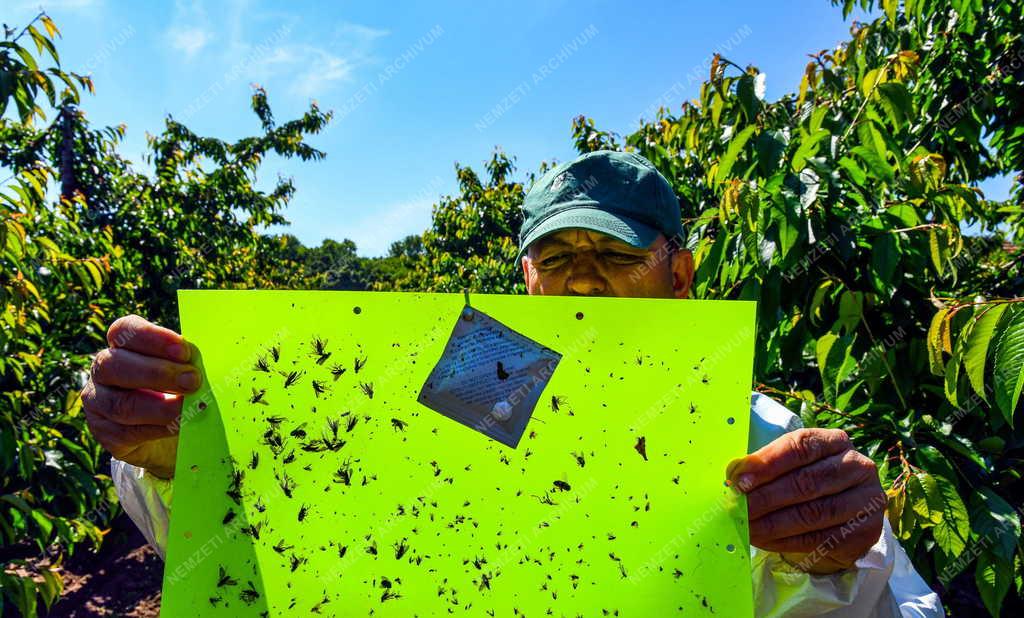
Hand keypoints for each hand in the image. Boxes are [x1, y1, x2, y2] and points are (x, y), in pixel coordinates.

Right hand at [81, 315, 200, 478]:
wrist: (172, 434)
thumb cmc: (181, 390)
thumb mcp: (186, 372)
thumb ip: (187, 364)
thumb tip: (198, 364)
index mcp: (123, 345)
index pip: (125, 331)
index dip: (152, 338)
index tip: (184, 351)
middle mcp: (104, 370)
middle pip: (115, 365)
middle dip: (157, 373)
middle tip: (193, 381)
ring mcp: (99, 402)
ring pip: (120, 403)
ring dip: (159, 407)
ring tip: (188, 409)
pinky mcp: (105, 433)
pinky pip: (126, 431)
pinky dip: (157, 429)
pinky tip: (178, 427)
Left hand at [727, 428, 886, 573]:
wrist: (842, 517)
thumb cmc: (806, 481)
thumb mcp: (789, 465)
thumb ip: (765, 466)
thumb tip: (734, 474)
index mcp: (835, 441)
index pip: (800, 446)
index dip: (767, 462)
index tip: (739, 479)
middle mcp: (857, 466)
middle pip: (806, 481)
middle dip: (766, 496)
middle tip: (738, 507)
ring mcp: (866, 500)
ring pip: (813, 513)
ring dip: (772, 523)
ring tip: (746, 526)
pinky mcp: (865, 532)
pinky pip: (819, 538)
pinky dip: (785, 541)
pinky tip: (763, 540)